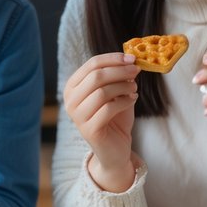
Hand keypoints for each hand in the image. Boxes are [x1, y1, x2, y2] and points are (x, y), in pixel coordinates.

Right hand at [63, 53, 139, 190]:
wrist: (114, 148)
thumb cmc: (115, 117)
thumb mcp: (116, 91)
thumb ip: (119, 76)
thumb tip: (130, 58)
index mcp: (73, 86)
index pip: (92, 64)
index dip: (114, 58)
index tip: (132, 58)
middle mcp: (70, 100)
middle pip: (96, 76)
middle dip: (120, 71)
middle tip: (137, 71)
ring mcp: (77, 116)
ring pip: (102, 92)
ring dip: (123, 87)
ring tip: (135, 89)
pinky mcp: (88, 130)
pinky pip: (108, 109)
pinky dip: (124, 102)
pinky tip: (132, 100)